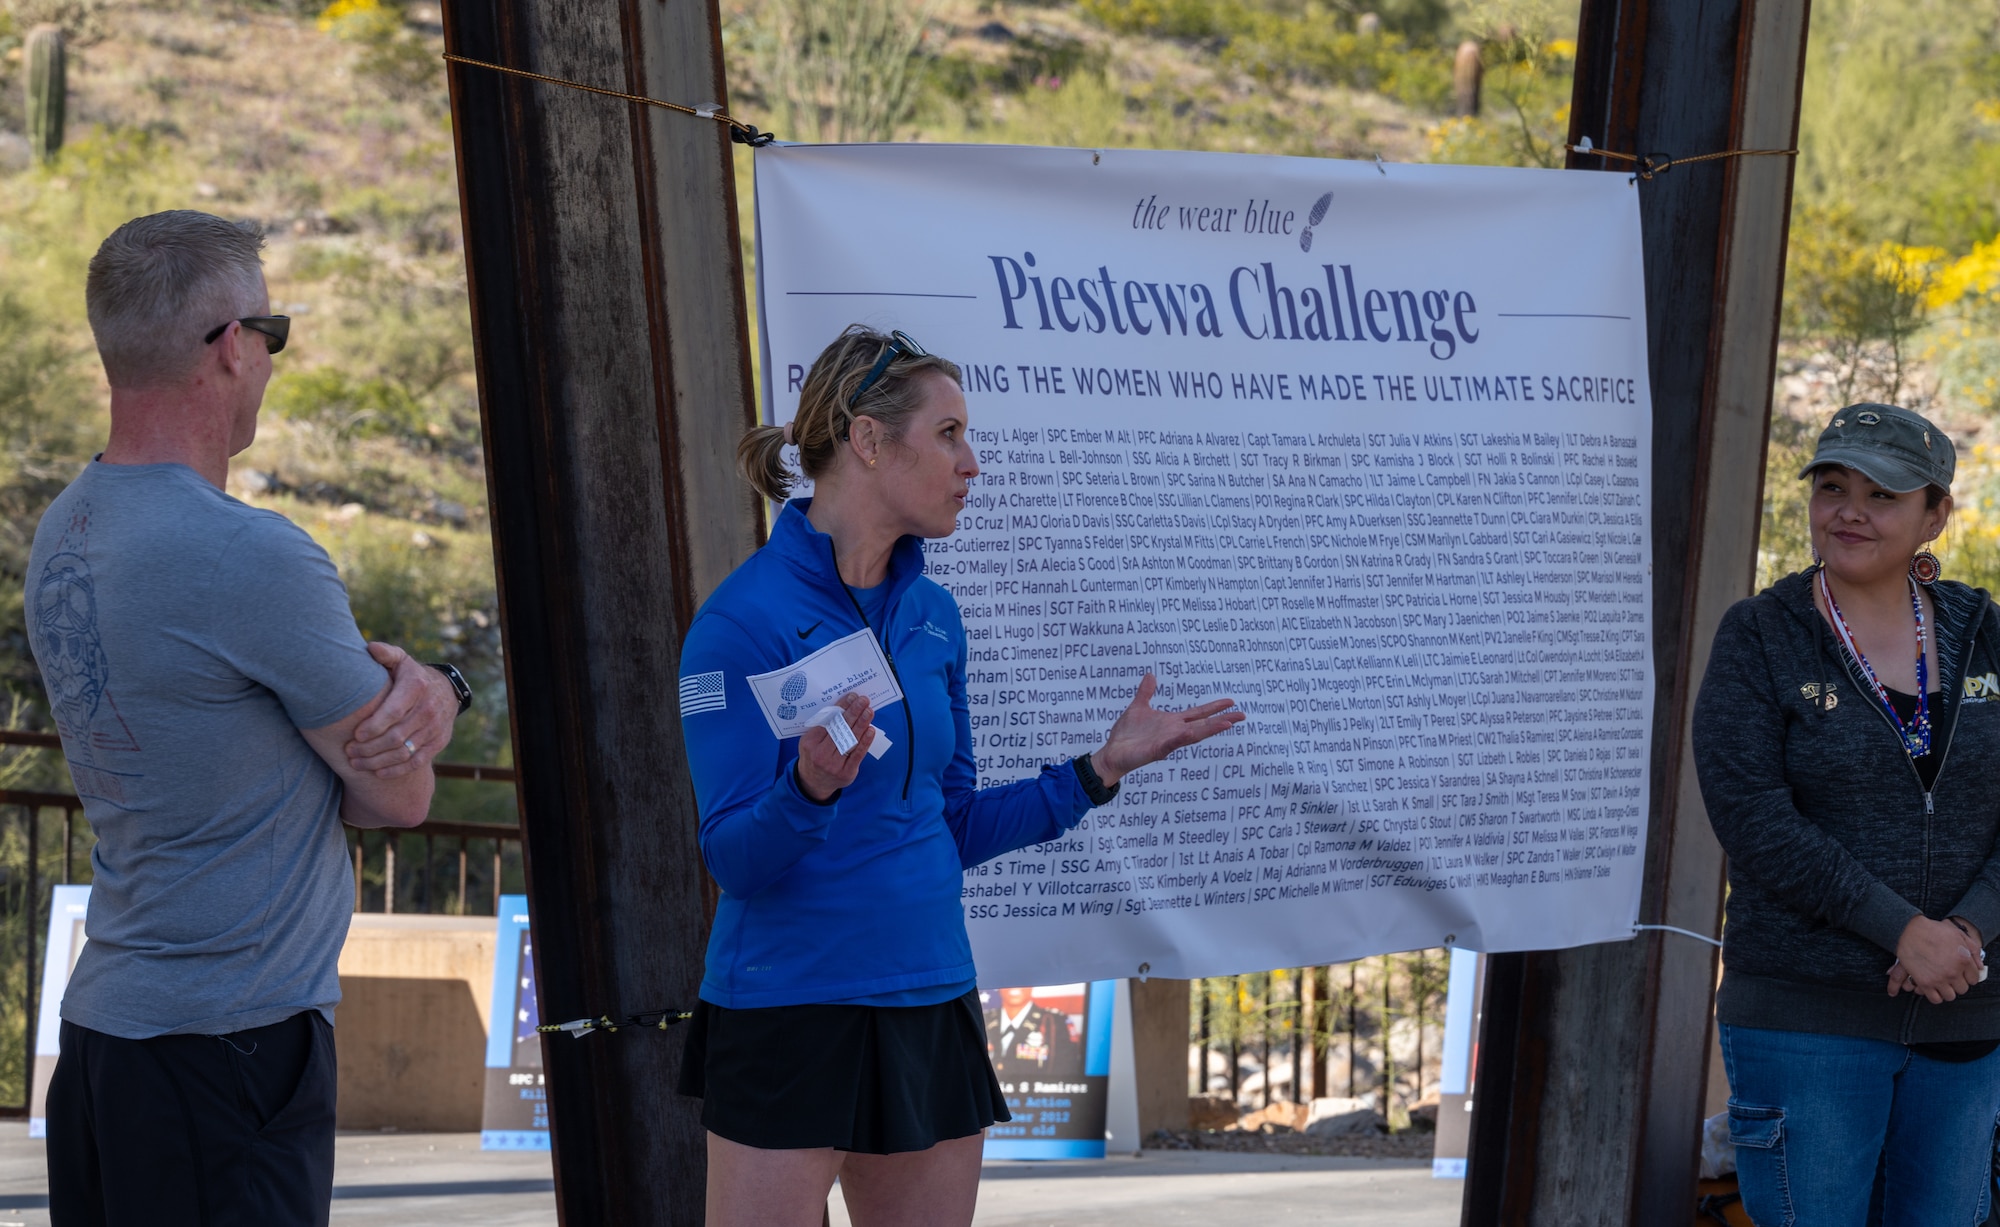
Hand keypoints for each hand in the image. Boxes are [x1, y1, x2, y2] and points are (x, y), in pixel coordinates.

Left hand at [346, 643, 458, 778]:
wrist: (446, 690)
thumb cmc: (411, 675)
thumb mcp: (401, 660)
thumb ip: (385, 654)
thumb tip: (370, 649)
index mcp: (416, 686)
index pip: (394, 711)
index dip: (374, 726)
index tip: (355, 735)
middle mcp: (428, 708)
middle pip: (396, 736)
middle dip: (369, 748)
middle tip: (349, 752)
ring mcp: (435, 728)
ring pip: (404, 751)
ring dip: (378, 761)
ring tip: (356, 763)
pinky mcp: (438, 742)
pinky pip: (417, 761)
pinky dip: (396, 770)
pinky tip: (377, 772)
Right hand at [795, 692, 873, 802]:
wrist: (813, 783)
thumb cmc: (814, 756)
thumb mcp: (809, 742)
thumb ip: (822, 727)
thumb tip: (842, 708)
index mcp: (810, 743)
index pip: (828, 721)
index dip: (841, 708)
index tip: (851, 697)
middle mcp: (821, 754)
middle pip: (840, 729)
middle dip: (853, 712)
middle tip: (863, 700)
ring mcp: (834, 764)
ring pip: (850, 740)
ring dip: (861, 724)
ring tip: (869, 711)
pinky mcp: (846, 772)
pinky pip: (857, 754)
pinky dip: (865, 741)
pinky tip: (871, 730)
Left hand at [1089, 674, 1244, 786]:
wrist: (1112, 753)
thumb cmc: (1126, 735)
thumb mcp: (1138, 708)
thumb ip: (1146, 692)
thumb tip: (1151, 674)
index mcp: (1172, 723)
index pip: (1198, 714)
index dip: (1214, 708)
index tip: (1231, 702)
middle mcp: (1174, 733)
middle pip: (1203, 726)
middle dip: (1222, 720)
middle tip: (1242, 716)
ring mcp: (1167, 742)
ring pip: (1192, 735)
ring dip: (1209, 730)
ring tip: (1226, 723)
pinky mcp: (1156, 751)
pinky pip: (1170, 744)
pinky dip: (1179, 739)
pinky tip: (1188, 733)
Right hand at [1888, 915, 1983, 1002]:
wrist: (1910, 931)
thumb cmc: (1933, 930)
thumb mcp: (1958, 934)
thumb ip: (1973, 950)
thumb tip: (1980, 966)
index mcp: (1963, 960)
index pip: (1974, 978)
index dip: (1968, 976)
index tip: (1962, 974)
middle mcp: (1953, 972)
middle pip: (1962, 989)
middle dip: (1957, 983)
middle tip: (1951, 978)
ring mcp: (1939, 979)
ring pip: (1950, 996)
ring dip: (1947, 991)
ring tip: (1942, 984)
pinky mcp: (1925, 983)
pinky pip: (1935, 999)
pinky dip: (1935, 996)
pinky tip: (1934, 989)